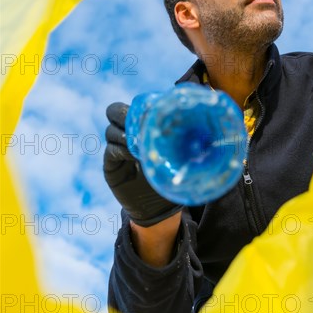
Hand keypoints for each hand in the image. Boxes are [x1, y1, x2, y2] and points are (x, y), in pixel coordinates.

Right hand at [103, 102, 181, 226]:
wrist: (160, 207)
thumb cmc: (174, 174)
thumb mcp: (180, 152)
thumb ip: (182, 134)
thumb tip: (201, 108)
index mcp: (141, 125)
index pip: (131, 105)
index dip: (139, 105)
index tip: (152, 109)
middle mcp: (126, 133)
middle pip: (114, 112)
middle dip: (125, 114)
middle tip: (140, 124)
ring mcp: (116, 148)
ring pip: (111, 131)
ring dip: (125, 134)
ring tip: (141, 143)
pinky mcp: (111, 165)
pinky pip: (111, 150)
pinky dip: (121, 150)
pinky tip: (135, 156)